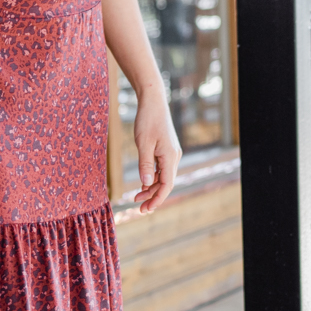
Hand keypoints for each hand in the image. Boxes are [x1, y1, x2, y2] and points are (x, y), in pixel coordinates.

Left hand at [132, 96, 181, 213]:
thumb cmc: (147, 120)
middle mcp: (174, 157)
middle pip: (165, 183)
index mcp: (170, 157)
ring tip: (136, 198)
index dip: (157, 199)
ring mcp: (170, 153)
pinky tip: (142, 185)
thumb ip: (145, 165)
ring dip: (151, 188)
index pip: (167, 185)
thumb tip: (147, 184)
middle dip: (153, 197)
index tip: (147, 209)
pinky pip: (161, 169)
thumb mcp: (143, 144)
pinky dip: (152, 178)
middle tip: (139, 208)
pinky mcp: (166, 150)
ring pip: (163, 177)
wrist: (153, 101)